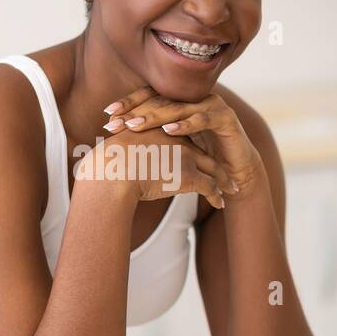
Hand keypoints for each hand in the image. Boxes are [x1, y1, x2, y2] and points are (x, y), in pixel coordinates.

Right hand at [78, 125, 233, 209]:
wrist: (111, 173)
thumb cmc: (106, 166)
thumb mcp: (114, 154)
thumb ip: (123, 156)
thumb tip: (116, 165)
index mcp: (161, 131)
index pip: (183, 139)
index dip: (193, 150)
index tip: (199, 158)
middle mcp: (175, 139)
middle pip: (202, 151)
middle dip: (214, 162)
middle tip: (224, 171)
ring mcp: (184, 156)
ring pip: (211, 168)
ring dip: (222, 180)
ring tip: (231, 189)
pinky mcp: (188, 175)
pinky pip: (209, 186)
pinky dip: (217, 196)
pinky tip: (221, 204)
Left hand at [102, 87, 264, 193]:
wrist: (234, 172)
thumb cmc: (199, 158)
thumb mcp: (172, 145)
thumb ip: (151, 136)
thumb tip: (115, 135)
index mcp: (182, 100)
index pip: (151, 96)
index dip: (130, 103)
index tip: (108, 114)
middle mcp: (196, 98)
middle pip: (161, 100)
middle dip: (136, 111)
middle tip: (116, 122)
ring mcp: (212, 105)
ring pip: (179, 108)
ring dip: (155, 117)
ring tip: (134, 125)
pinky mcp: (226, 118)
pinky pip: (203, 119)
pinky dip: (185, 125)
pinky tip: (168, 131)